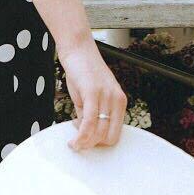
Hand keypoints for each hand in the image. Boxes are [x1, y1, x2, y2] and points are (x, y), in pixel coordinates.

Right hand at [58, 35, 126, 150]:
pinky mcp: (93, 92)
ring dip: (84, 142)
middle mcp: (117, 100)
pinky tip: (74, 139)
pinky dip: (81, 135)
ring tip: (73, 142)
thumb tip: (85, 134)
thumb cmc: (84, 72)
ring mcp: (106, 96)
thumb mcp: (91, 97)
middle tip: (78, 142)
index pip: (115, 134)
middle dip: (92, 145)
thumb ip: (91, 115)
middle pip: (108, 137)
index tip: (87, 141)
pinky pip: (90, 122)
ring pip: (99, 132)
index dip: (100, 143)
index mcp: (119, 102)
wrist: (78, 50)